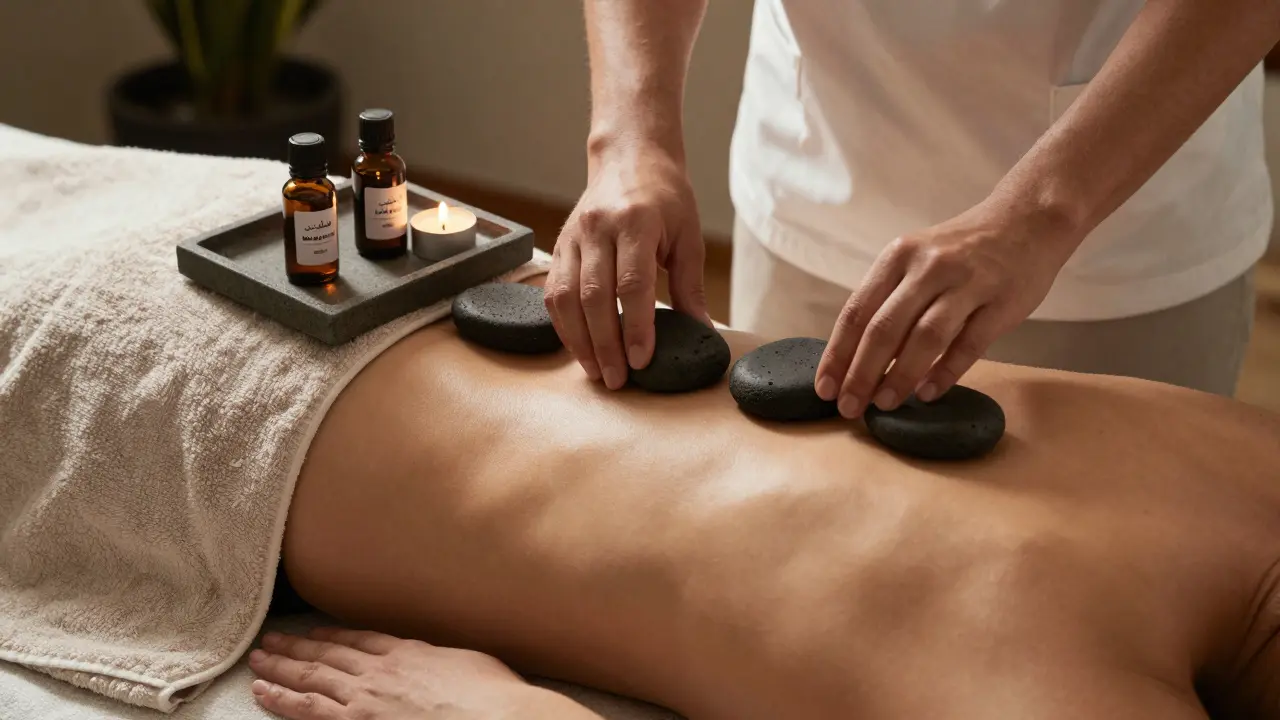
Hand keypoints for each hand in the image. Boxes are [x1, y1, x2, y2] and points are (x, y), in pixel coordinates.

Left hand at [248, 627, 561, 719]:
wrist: (493, 717)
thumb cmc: (490, 697)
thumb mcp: (466, 662)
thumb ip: (439, 660)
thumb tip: (435, 660)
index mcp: (407, 652)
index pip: (360, 640)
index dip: (333, 635)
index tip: (315, 632)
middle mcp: (380, 670)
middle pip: (328, 653)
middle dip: (296, 646)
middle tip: (270, 640)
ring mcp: (364, 697)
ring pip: (311, 676)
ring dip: (281, 667)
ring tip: (258, 661)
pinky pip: (308, 708)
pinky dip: (283, 698)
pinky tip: (265, 692)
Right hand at [545, 142, 708, 389]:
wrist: (630, 157)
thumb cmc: (666, 198)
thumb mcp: (688, 237)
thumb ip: (690, 286)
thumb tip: (702, 333)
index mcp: (636, 222)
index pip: (631, 284)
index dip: (635, 327)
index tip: (641, 361)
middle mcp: (598, 228)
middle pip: (594, 296)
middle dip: (605, 344)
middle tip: (618, 380)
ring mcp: (573, 236)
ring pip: (565, 298)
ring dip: (579, 341)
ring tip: (597, 372)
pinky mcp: (559, 245)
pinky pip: (552, 292)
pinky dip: (563, 325)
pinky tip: (579, 347)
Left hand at [815, 201, 1079, 416]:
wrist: (1028, 219)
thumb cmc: (962, 250)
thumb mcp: (917, 260)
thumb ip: (890, 301)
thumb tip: (857, 358)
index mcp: (898, 256)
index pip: (856, 311)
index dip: (837, 354)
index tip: (824, 388)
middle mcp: (928, 266)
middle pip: (884, 328)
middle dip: (861, 373)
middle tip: (849, 408)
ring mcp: (967, 282)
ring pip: (925, 337)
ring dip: (901, 376)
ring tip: (885, 404)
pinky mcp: (1002, 301)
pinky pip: (969, 343)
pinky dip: (946, 371)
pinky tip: (928, 393)